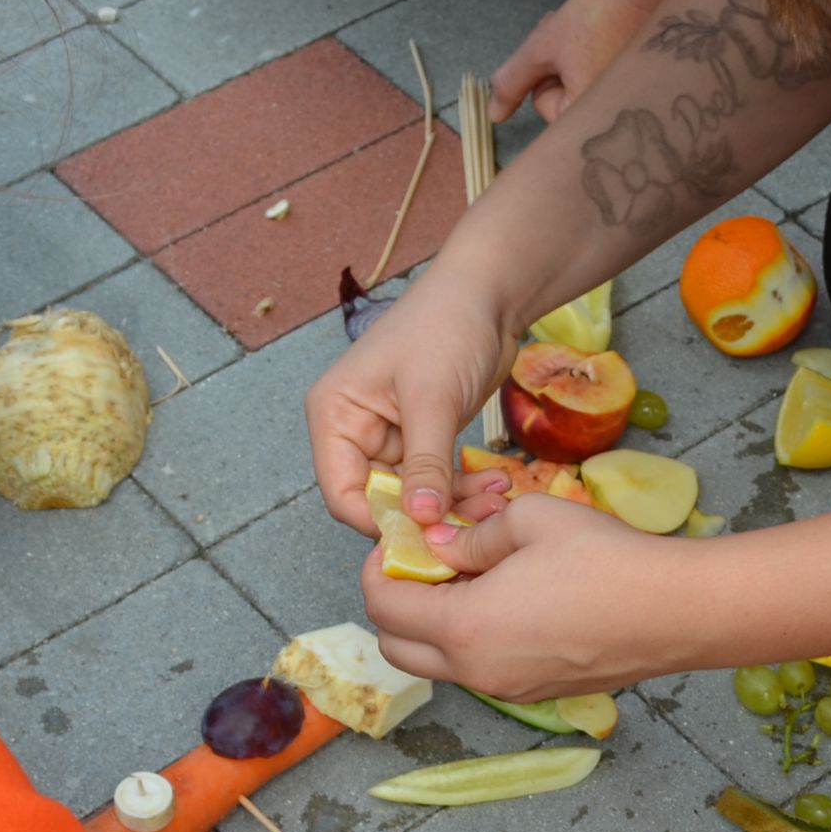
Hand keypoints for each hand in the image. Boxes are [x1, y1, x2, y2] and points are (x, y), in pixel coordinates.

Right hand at [305, 272, 518, 535]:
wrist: (487, 294)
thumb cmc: (445, 326)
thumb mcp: (433, 399)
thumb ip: (425, 463)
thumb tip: (420, 519)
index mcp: (335, 415)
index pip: (343, 493)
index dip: (380, 522)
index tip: (426, 537)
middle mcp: (354, 430)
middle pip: (380, 499)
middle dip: (426, 515)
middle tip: (473, 522)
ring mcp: (390, 436)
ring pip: (414, 495)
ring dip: (453, 503)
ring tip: (495, 500)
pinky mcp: (423, 437)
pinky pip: (436, 480)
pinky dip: (463, 488)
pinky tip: (496, 485)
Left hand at [357, 492, 696, 697]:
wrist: (677, 612)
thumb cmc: (608, 560)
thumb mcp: (530, 519)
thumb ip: (470, 536)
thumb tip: (440, 546)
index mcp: (464, 628)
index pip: (383, 607)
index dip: (377, 569)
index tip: (396, 543)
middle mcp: (477, 671)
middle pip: (397, 649)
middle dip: (394, 605)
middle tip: (423, 564)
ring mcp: (509, 689)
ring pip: (438, 665)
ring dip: (433, 625)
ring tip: (469, 579)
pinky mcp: (536, 692)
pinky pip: (479, 670)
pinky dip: (471, 640)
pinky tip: (506, 601)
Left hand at [489, 0, 685, 121]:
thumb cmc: (598, 15)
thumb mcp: (542, 47)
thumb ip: (513, 82)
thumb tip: (495, 114)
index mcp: (588, 113)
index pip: (545, 104)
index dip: (544, 71)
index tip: (559, 47)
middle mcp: (612, 112)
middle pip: (564, 92)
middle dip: (560, 60)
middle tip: (573, 35)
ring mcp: (626, 95)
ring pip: (581, 76)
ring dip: (575, 51)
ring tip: (590, 27)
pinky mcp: (636, 78)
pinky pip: (604, 68)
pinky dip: (597, 49)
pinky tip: (605, 30)